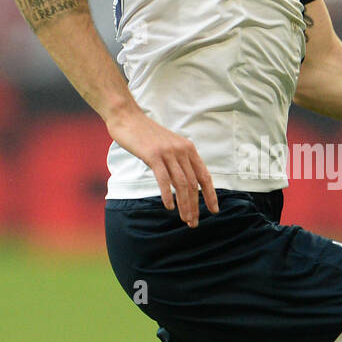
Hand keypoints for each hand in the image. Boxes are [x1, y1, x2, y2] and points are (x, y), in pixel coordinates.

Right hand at [106, 107, 218, 226]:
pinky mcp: (153, 155)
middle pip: (193, 184)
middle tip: (193, 223)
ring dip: (184, 205)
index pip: (205, 176)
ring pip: (182, 184)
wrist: (127, 117)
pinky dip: (168, 195)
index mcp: (188, 149)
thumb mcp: (168, 145)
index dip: (211, 195)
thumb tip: (185, 182)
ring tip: (185, 219)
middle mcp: (182, 150)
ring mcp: (168, 152)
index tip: (214, 210)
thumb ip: (178, 160)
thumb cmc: (146, 134)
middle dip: (195, 206)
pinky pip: (164, 179)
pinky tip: (169, 206)